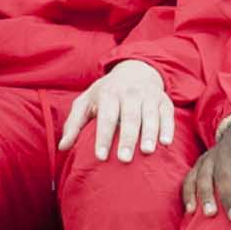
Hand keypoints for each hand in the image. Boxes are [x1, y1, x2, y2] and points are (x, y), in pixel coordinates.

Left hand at [61, 59, 177, 165]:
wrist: (135, 70)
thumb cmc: (106, 93)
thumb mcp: (86, 102)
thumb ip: (74, 124)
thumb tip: (62, 147)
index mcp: (109, 94)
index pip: (105, 117)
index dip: (103, 137)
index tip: (100, 156)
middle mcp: (130, 93)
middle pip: (129, 118)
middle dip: (127, 138)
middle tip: (124, 159)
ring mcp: (148, 97)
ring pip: (149, 116)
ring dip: (149, 134)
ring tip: (146, 152)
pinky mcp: (164, 101)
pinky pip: (167, 115)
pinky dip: (168, 128)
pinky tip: (166, 143)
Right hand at [183, 111, 230, 218]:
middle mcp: (222, 153)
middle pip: (223, 177)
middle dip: (227, 198)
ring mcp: (208, 158)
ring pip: (203, 177)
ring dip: (205, 196)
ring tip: (209, 214)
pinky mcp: (199, 162)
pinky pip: (190, 177)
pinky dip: (188, 192)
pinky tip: (190, 209)